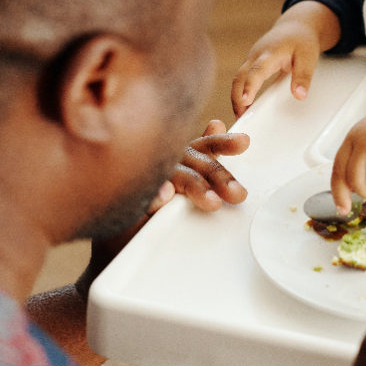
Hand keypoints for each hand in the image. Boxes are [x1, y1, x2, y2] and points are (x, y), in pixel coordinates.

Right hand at [76, 119, 249, 296]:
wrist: (121, 241)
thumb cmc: (156, 207)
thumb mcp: (185, 179)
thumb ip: (201, 157)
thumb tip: (216, 124)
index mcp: (179, 159)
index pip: (203, 147)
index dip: (223, 143)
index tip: (244, 142)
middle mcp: (163, 164)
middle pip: (194, 162)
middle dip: (218, 175)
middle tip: (238, 194)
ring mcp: (145, 181)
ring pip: (174, 175)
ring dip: (194, 186)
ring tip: (212, 202)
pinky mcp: (127, 202)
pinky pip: (143, 196)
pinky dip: (154, 196)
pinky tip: (164, 196)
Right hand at [231, 0, 339, 116]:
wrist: (295, 26)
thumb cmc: (301, 40)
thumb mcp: (308, 57)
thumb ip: (303, 76)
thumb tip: (299, 95)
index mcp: (270, 53)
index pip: (256, 71)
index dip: (250, 86)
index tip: (245, 101)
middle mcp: (256, 56)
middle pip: (240, 77)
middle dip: (237, 98)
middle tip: (240, 117)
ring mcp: (251, 59)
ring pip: (237, 79)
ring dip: (236, 97)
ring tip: (241, 117)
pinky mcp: (251, 64)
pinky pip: (241, 79)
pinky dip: (240, 93)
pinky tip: (244, 107)